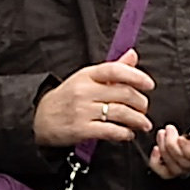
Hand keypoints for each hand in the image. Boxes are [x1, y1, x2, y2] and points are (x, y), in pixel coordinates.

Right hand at [31, 57, 154, 152]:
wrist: (39, 118)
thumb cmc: (66, 97)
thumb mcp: (86, 78)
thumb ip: (112, 69)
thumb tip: (132, 55)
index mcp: (87, 75)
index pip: (115, 70)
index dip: (136, 76)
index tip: (149, 84)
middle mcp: (85, 91)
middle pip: (123, 93)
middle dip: (141, 102)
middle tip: (145, 108)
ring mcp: (82, 111)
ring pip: (120, 113)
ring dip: (138, 120)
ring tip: (143, 123)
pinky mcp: (81, 129)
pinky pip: (110, 131)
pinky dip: (125, 133)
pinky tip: (128, 134)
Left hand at [145, 84, 189, 181]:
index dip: (189, 149)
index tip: (181, 136)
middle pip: (185, 163)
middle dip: (171, 146)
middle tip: (167, 129)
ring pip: (174, 169)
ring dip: (164, 152)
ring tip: (163, 134)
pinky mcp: (183, 167)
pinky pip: (166, 173)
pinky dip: (157, 164)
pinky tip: (157, 149)